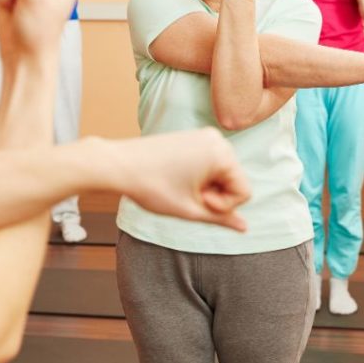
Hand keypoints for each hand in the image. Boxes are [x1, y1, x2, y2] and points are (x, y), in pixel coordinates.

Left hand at [106, 128, 248, 230]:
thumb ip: (221, 218)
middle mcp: (217, 139)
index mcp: (221, 153)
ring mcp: (203, 135)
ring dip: (207, 186)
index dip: (222, 205)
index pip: (244, 192)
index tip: (196, 200)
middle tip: (185, 194)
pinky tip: (177, 178)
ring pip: (221, 173)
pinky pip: (208, 164)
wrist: (118, 164)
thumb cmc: (152, 187)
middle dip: (215, 194)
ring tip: (180, 187)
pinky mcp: (192, 137)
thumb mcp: (190, 210)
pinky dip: (198, 176)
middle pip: (234, 180)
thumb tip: (245, 227)